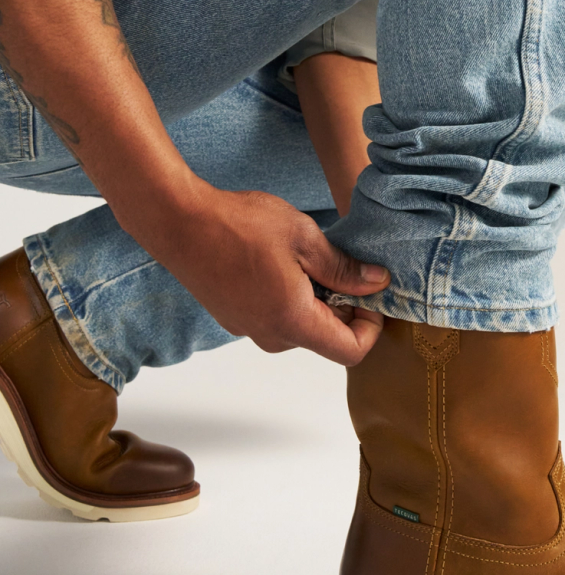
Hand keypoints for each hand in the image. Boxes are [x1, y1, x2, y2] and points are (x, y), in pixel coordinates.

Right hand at [142, 183, 389, 364]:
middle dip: (344, 308)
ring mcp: (249, 329)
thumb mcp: (304, 238)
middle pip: (326, 339)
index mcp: (293, 321)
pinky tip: (280, 262)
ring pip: (301, 327)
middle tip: (341, 266)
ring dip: (315, 301)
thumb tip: (377, 283)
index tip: (370, 295)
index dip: (370, 327)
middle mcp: (271, 335)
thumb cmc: (238, 226)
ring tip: (306, 259)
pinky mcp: (235, 318)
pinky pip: (276, 318)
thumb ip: (343, 268)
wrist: (179, 223)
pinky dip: (291, 298)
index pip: (351, 351)